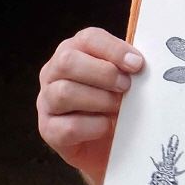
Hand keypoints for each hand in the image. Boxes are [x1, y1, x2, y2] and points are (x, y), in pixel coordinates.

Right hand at [36, 26, 143, 184]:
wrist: (111, 146)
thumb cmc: (116, 105)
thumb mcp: (123, 81)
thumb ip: (127, 68)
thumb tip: (139, 63)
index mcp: (73, 51)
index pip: (88, 38)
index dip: (114, 49)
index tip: (137, 64)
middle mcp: (53, 73)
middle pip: (68, 61)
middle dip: (103, 73)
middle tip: (126, 86)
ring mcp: (46, 101)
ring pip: (64, 92)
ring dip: (100, 100)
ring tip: (119, 108)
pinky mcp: (48, 130)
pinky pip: (69, 127)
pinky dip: (94, 127)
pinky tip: (107, 127)